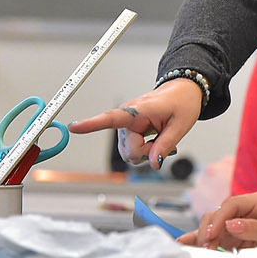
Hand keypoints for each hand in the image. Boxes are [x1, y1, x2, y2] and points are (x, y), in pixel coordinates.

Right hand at [68, 78, 201, 166]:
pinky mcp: (128, 131)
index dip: (92, 124)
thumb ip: (165, 145)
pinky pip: (132, 151)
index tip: (73, 127)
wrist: (182, 93)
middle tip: (164, 139)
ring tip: (159, 136)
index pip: (111, 118)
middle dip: (147, 152)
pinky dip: (144, 150)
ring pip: (129, 154)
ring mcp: (126, 126)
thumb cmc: (181, 103)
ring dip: (145, 151)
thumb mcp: (180, 125)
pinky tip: (154, 140)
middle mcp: (126, 118)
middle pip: (129, 151)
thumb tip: (153, 164)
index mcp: (136, 110)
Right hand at [184, 191, 256, 257]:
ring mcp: (241, 226)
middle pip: (220, 214)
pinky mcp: (236, 241)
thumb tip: (232, 224)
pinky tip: (189, 242)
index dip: (220, 217)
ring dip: (205, 237)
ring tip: (201, 248)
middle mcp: (249, 211)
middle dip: (211, 228)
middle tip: (207, 245)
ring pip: (215, 226)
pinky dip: (203, 240)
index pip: (233, 204)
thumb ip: (256, 228)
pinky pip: (216, 239)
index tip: (213, 232)